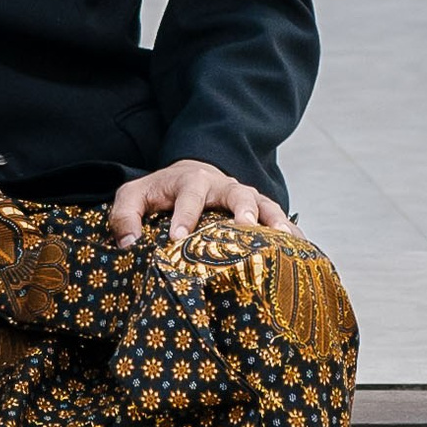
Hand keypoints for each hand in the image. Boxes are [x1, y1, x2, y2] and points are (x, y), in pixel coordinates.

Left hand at [111, 160, 291, 249]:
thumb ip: (124, 216)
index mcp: (191, 181)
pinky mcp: (259, 209)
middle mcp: (222, 186)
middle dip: (242, 209)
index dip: (184, 216)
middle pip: (237, 194)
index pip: (189, 197)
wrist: (190, 175)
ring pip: (265, 204)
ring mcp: (245, 196)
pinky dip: (291, 232)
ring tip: (286, 240)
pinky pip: (278, 218)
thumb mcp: (133, 196)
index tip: (178, 238)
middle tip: (246, 227)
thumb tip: (129, 244)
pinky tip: (301, 252)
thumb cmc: (159, 192)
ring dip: (275, 221)